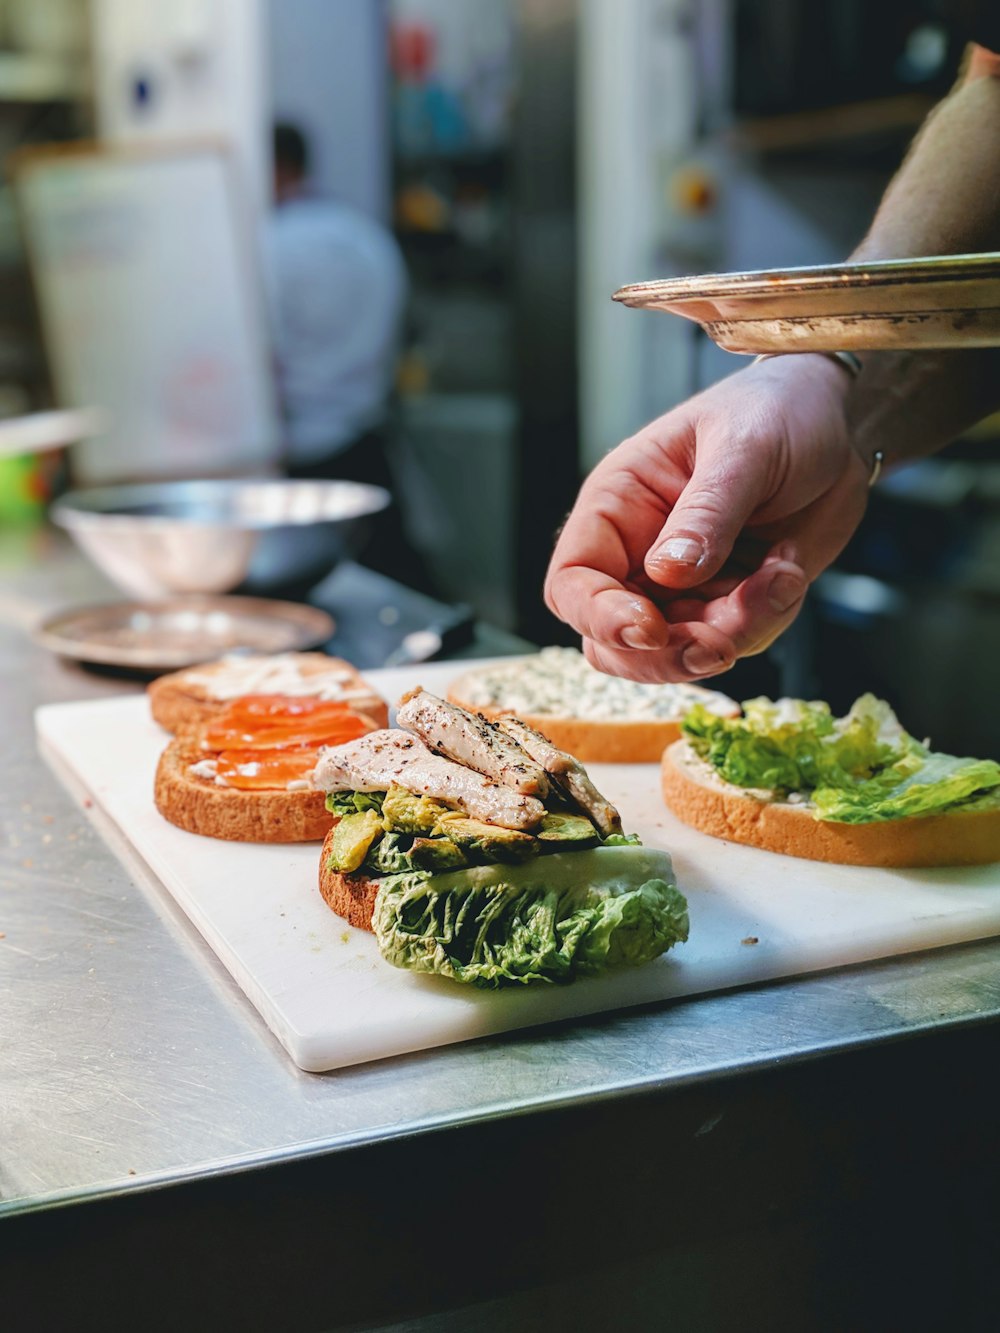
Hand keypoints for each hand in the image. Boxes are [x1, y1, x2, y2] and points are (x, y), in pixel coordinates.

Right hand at [545, 355, 871, 682]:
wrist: (837, 425)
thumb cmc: (773, 412)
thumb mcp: (743, 449)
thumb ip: (706, 512)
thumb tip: (667, 573)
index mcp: (617, 507)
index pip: (573, 583)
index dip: (599, 618)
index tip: (651, 629)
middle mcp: (638, 554)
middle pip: (614, 643)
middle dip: (669, 655)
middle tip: (721, 644)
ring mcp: (683, 587)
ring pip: (680, 652)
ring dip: (735, 633)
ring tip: (781, 576)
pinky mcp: (727, 603)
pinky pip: (735, 641)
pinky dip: (769, 618)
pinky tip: (788, 567)